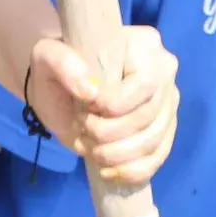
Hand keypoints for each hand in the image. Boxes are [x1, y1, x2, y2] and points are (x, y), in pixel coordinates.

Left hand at [26, 26, 177, 185]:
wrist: (61, 93)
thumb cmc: (57, 69)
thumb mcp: (47, 57)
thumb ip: (62, 63)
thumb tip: (91, 91)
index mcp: (144, 45)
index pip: (144, 84)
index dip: (114, 105)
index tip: (86, 107)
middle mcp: (164, 71)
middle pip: (148, 116)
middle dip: (110, 133)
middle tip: (83, 129)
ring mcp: (167, 103)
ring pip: (153, 141)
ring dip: (117, 154)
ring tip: (91, 149)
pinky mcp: (164, 130)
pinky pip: (158, 158)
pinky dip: (132, 171)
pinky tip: (108, 171)